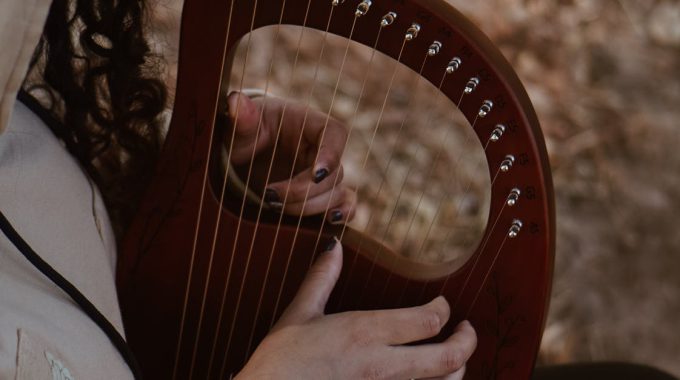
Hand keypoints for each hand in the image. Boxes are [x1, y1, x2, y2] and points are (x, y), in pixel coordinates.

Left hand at [226, 92, 355, 223]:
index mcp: (308, 123)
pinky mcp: (321, 194)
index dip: (331, 155)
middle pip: (334, 173)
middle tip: (270, 197)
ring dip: (310, 207)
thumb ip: (241, 118)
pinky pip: (344, 204)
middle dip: (304, 191)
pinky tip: (328, 222)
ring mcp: (324, 174)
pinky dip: (342, 214)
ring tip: (275, 208)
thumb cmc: (246, 132)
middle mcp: (322, 149)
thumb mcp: (241, 126)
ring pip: (336, 194)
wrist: (243, 153)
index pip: (335, 134)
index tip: (314, 174)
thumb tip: (236, 102)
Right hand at [236, 240, 476, 379]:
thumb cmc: (281, 361)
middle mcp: (382, 365)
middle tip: (468, 330)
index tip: (444, 304)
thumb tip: (333, 245)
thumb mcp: (299, 314)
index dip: (444, 309)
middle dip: (467, 341)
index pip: (428, 320)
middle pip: (447, 358)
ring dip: (457, 371)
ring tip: (455, 358)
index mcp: (365, 333)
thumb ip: (321, 278)